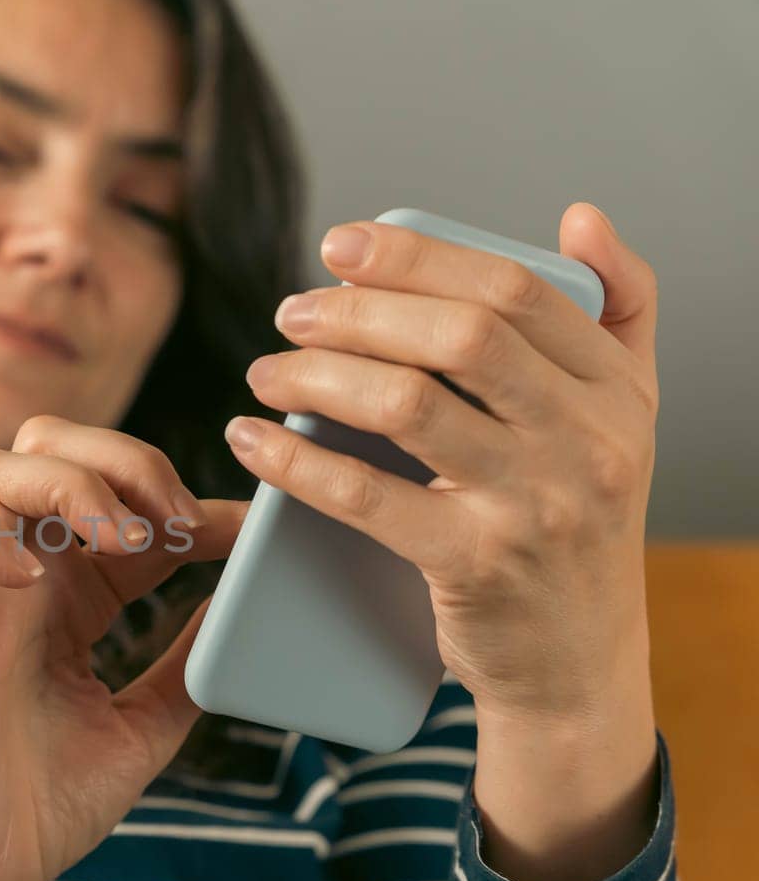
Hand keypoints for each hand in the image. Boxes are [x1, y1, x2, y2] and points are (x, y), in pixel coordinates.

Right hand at [0, 415, 248, 880]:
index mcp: (71, 594)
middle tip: (175, 521)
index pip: (120, 497)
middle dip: (122, 457)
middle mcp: (20, 578)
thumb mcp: (147, 726)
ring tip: (125, 540)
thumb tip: (242, 608)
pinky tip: (38, 579)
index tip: (244, 530)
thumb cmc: (48, 805)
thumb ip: (184, 663)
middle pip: (47, 444)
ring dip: (67, 482)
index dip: (183, 495)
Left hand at [227, 202, 659, 731]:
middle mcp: (587, 440)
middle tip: (292, 312)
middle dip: (359, 311)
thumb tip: (580, 218)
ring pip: (406, 406)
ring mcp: (533, 505)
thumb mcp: (627, 413)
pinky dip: (297, 461)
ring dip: (317, 376)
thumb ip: (618, 308)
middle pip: (459, 337)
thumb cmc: (582, 522)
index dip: (418, 257)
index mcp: (615, 389)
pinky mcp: (474, 564)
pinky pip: (368, 496)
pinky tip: (252, 440)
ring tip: (267, 372)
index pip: (514, 290)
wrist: (579, 662)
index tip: (340, 247)